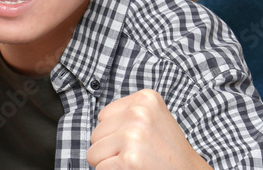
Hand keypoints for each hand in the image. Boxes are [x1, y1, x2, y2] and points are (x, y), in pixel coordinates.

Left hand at [87, 90, 210, 168]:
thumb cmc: (169, 152)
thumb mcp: (153, 119)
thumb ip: (127, 113)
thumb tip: (98, 121)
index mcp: (146, 98)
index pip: (104, 116)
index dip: (116, 134)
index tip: (140, 141)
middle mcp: (139, 113)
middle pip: (96, 133)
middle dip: (112, 149)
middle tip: (138, 156)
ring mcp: (133, 135)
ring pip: (94, 152)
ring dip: (110, 163)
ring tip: (136, 163)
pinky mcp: (129, 159)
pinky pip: (100, 168)